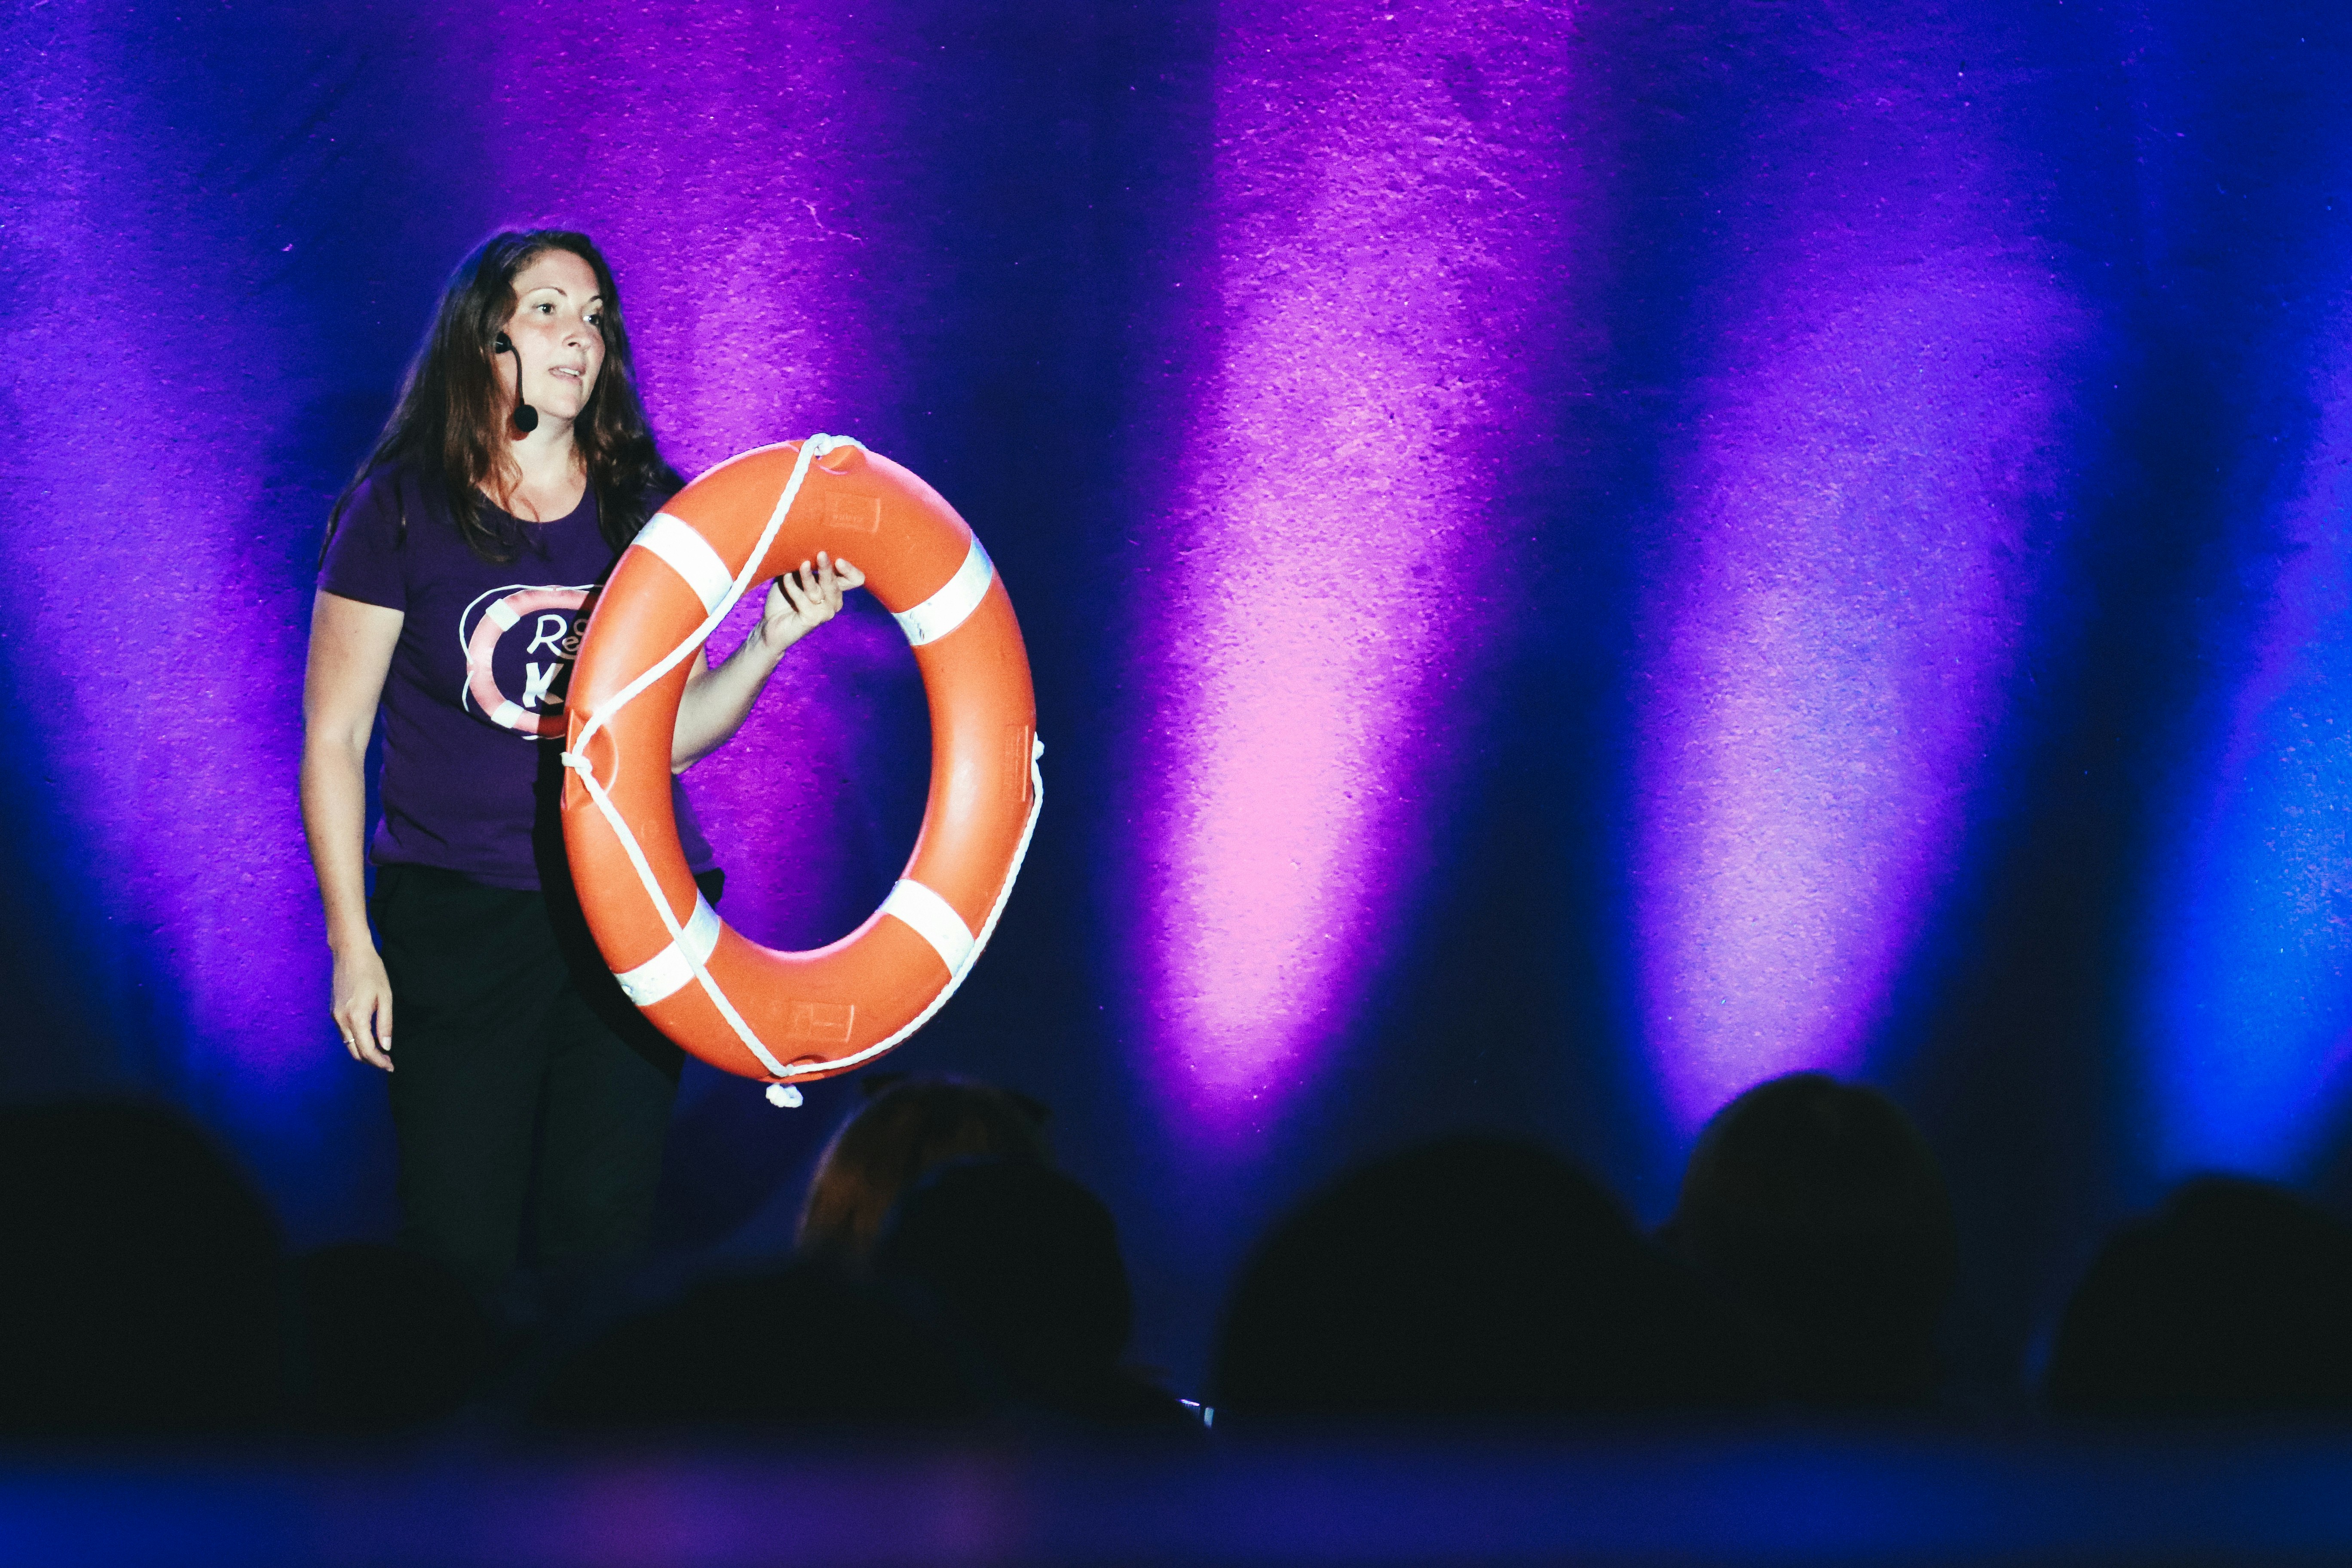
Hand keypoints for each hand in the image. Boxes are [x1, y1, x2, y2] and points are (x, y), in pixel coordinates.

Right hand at [331, 945, 394, 1071]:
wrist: (349, 953)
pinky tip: (368, 1038)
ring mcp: (335, 1016)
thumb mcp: (386, 997)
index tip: (391, 1066)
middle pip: (355, 1052)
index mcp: (356, 1017)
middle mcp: (341, 1020)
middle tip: (388, 1061)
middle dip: (371, 1061)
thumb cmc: (371, 971)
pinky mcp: (333, 1012)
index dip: (379, 1062)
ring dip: (363, 1052)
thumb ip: (385, 1024)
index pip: (367, 1050)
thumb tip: (386, 1046)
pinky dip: (356, 1041)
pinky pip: (344, 1034)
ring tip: (381, 1052)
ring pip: (348, 1045)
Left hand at [754, 551, 865, 655]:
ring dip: (808, 576)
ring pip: (819, 590)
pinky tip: (785, 577)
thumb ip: (805, 563)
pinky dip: (793, 586)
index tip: (839, 559)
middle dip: (827, 568)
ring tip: (801, 564)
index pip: (855, 579)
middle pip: (835, 582)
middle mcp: (834, 602)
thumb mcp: (796, 576)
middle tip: (821, 554)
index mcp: (834, 590)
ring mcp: (825, 612)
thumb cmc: (784, 599)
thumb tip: (806, 544)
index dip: (851, 570)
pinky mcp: (812, 619)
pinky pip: (803, 599)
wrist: (771, 625)